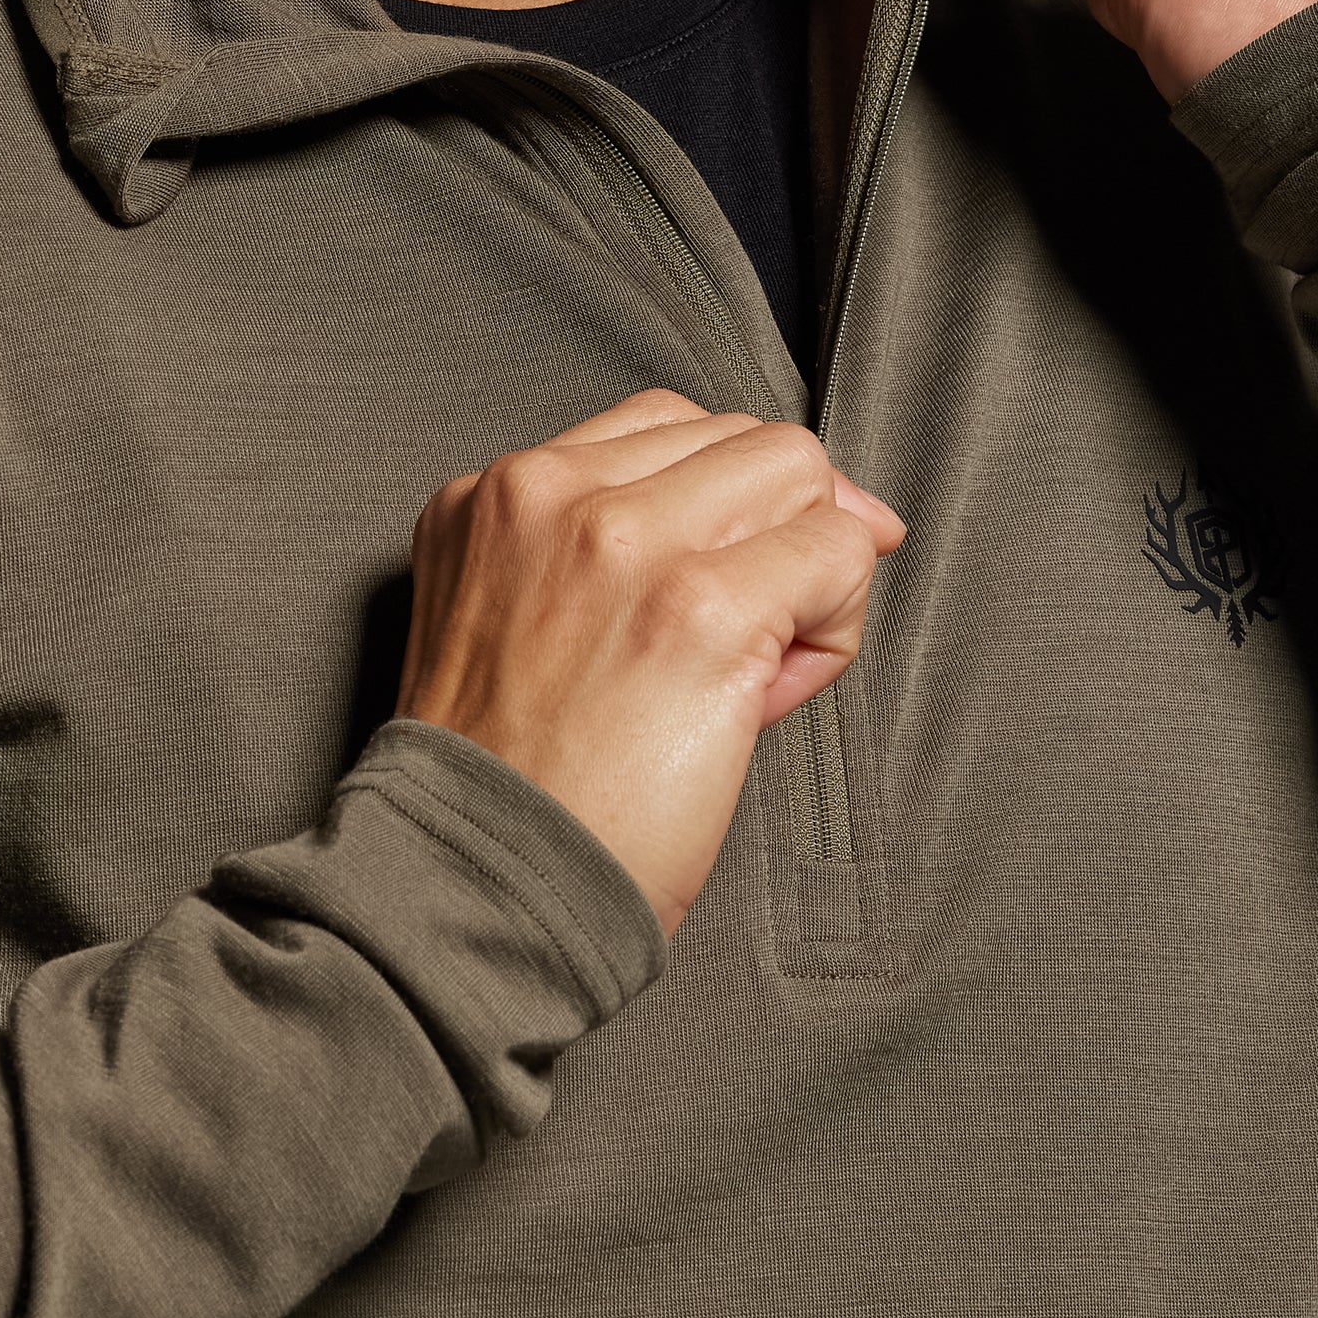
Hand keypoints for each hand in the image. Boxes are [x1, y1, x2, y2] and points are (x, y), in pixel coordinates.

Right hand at [395, 388, 904, 936]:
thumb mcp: (512, 619)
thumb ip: (613, 550)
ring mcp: (624, 540)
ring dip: (810, 560)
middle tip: (760, 627)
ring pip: (796, 470)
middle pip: (738, 436)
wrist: (480, 889)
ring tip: (767, 656)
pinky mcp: (699, 604)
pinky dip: (837, 618)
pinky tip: (780, 685)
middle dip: (775, 523)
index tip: (733, 574)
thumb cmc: (510, 784)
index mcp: (493, 495)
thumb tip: (790, 518)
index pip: (663, 428)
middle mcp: (550, 494)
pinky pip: (837, 551)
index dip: (721, 502)